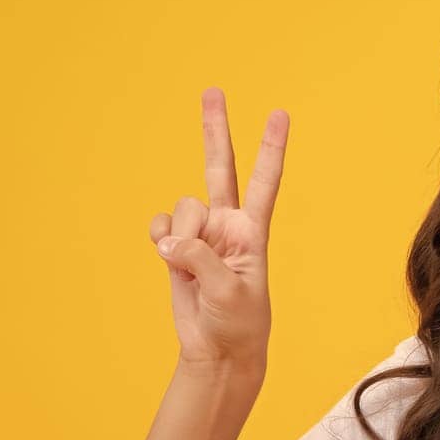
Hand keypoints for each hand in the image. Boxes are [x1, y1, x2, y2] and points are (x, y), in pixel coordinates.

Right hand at [149, 88, 287, 369]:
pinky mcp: (175, 246)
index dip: (271, 148)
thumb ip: (201, 259)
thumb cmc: (237, 323)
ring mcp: (200, 233)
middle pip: (220, 167)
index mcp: (253, 231)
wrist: (217, 349)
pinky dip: (160, 239)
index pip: (265, 181)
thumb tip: (170, 240)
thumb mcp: (229, 292)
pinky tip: (169, 259)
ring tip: (189, 267)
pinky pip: (160, 226)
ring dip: (180, 235)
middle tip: (213, 90)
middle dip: (216, 129)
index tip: (280, 114)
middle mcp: (227, 224)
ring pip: (182, 208)